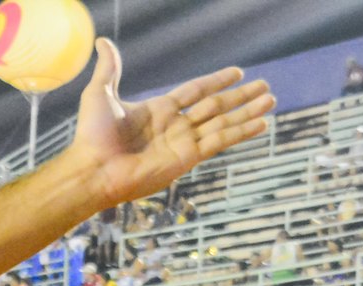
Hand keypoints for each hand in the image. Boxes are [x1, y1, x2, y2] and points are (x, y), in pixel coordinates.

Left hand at [67, 39, 275, 209]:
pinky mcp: (187, 159)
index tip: (237, 72)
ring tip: (270, 100)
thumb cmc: (92, 136)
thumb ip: (109, 68)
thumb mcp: (100, 93)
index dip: (216, 81)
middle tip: (265, 86)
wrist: (92, 169)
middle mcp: (174, 126)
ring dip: (247, 112)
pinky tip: (260, 124)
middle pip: (215, 106)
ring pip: (223, 123)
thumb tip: (103, 40)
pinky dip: (241, 132)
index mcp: (158, 110)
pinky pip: (220, 142)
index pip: (195, 91)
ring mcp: (182, 143)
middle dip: (240, 97)